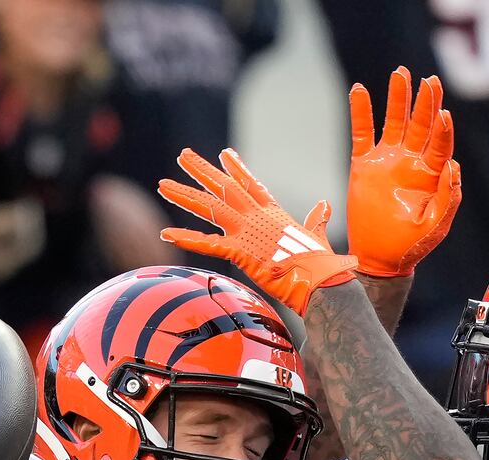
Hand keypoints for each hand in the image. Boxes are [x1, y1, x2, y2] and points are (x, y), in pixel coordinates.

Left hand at [159, 149, 357, 317]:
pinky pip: (206, 243)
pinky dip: (186, 239)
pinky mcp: (240, 250)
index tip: (224, 153)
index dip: (236, 168)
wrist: (320, 276)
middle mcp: (256, 215)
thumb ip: (318, 219)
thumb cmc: (322, 262)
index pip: (251, 184)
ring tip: (163, 184)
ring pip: (209, 207)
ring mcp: (246, 230)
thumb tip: (325, 206)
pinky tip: (166, 234)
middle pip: (223, 187)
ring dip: (184, 195)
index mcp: (273, 212)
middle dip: (202, 170)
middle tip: (183, 155)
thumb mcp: (317, 235)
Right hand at [346, 66, 460, 279]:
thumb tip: (452, 164)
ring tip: (399, 73)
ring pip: (394, 120)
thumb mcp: (436, 226)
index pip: (439, 142)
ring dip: (397, 97)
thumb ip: (448, 197)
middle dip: (424, 101)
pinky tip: (360, 90)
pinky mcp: (364, 164)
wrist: (380, 259)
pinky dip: (360, 111)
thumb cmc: (411, 245)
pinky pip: (362, 132)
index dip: (442, 127)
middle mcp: (410, 161)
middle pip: (420, 123)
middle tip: (428, 80)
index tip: (442, 112)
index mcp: (430, 174)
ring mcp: (387, 160)